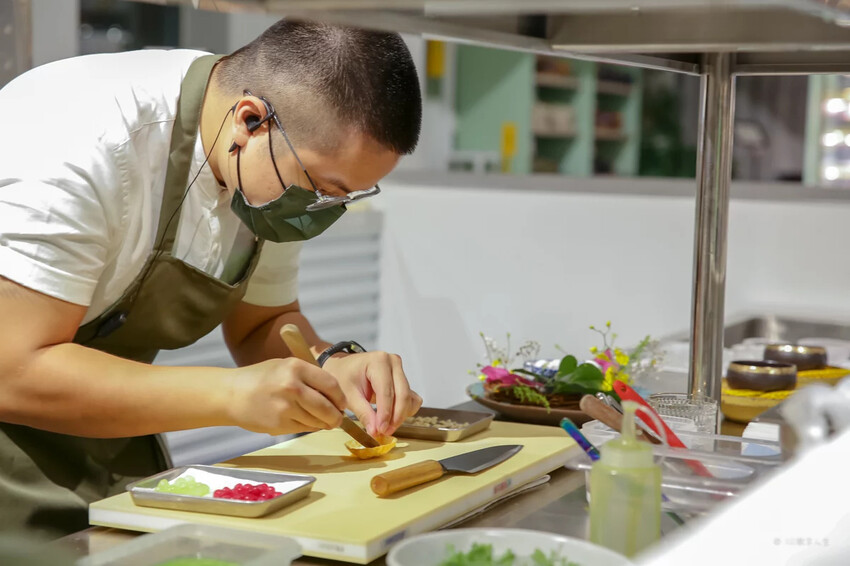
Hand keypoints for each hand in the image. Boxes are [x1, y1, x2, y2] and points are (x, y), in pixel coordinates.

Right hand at [228, 358, 346, 434]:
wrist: (231, 394)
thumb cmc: (261, 378)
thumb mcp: (285, 366)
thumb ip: (310, 377)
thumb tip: (336, 395)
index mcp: (296, 367)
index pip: (331, 385)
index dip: (340, 397)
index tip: (342, 403)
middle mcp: (292, 386)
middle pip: (328, 407)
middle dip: (336, 416)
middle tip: (338, 418)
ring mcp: (285, 407)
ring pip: (317, 421)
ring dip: (323, 423)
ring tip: (322, 420)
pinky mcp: (279, 424)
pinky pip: (304, 429)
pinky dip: (309, 427)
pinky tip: (304, 421)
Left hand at [322, 351, 422, 436]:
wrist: (343, 368)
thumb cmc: (344, 377)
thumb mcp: (348, 395)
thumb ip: (363, 413)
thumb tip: (375, 431)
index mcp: (378, 361)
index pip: (386, 392)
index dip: (385, 414)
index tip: (380, 430)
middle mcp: (393, 363)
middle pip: (402, 395)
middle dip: (395, 417)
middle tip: (384, 432)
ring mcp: (400, 370)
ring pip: (409, 398)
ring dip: (400, 416)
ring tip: (385, 426)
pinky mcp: (403, 380)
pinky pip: (412, 398)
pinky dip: (404, 411)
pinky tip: (391, 418)